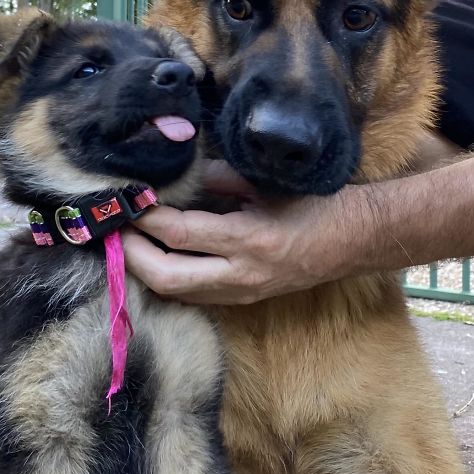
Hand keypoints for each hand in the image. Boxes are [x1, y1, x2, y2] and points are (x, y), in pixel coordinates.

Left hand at [123, 162, 353, 304]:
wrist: (356, 241)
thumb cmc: (315, 205)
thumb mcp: (266, 184)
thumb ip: (220, 179)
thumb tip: (179, 175)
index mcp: (248, 240)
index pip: (178, 233)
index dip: (145, 219)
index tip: (126, 200)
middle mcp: (241, 274)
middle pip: (167, 277)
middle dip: (133, 256)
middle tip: (116, 231)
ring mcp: (243, 292)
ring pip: (177, 292)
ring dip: (146, 270)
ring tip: (129, 243)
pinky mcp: (244, 299)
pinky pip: (194, 294)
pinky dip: (169, 277)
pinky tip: (157, 257)